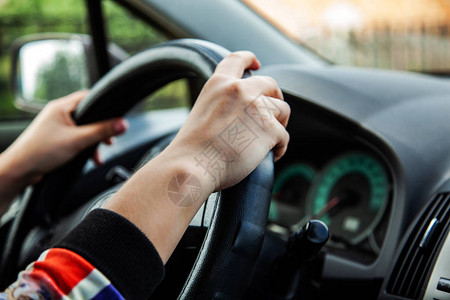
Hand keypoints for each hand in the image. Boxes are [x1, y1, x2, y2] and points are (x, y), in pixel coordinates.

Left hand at [0, 91, 127, 209]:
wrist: (20, 170)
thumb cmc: (41, 152)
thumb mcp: (77, 140)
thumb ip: (102, 131)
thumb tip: (123, 124)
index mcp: (61, 107)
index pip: (88, 97)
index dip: (104, 105)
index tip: (116, 114)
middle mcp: (58, 114)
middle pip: (88, 115)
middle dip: (101, 128)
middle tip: (110, 138)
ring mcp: (57, 127)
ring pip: (84, 129)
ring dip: (94, 140)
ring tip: (101, 152)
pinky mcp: (57, 140)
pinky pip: (77, 139)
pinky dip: (86, 147)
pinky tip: (92, 159)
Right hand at [167, 51, 289, 190]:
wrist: (192, 166)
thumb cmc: (192, 149)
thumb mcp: (202, 112)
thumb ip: (222, 104)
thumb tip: (241, 114)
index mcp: (219, 83)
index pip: (238, 59)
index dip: (250, 59)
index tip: (257, 64)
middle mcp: (240, 89)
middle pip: (270, 84)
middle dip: (275, 97)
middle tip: (272, 114)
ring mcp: (257, 108)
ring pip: (283, 110)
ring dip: (279, 124)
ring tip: (270, 141)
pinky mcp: (270, 129)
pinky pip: (284, 136)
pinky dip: (280, 147)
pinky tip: (271, 156)